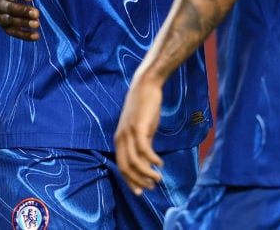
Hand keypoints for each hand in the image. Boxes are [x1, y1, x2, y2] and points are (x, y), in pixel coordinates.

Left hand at [114, 73, 164, 194]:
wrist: (146, 86)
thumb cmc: (145, 109)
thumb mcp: (143, 131)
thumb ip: (142, 146)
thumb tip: (147, 165)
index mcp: (119, 140)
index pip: (122, 167)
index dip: (130, 181)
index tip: (141, 192)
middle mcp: (121, 138)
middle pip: (126, 168)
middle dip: (138, 182)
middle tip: (151, 188)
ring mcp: (128, 133)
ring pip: (135, 162)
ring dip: (147, 174)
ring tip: (158, 179)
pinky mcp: (138, 127)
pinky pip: (144, 150)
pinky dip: (152, 160)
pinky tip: (160, 163)